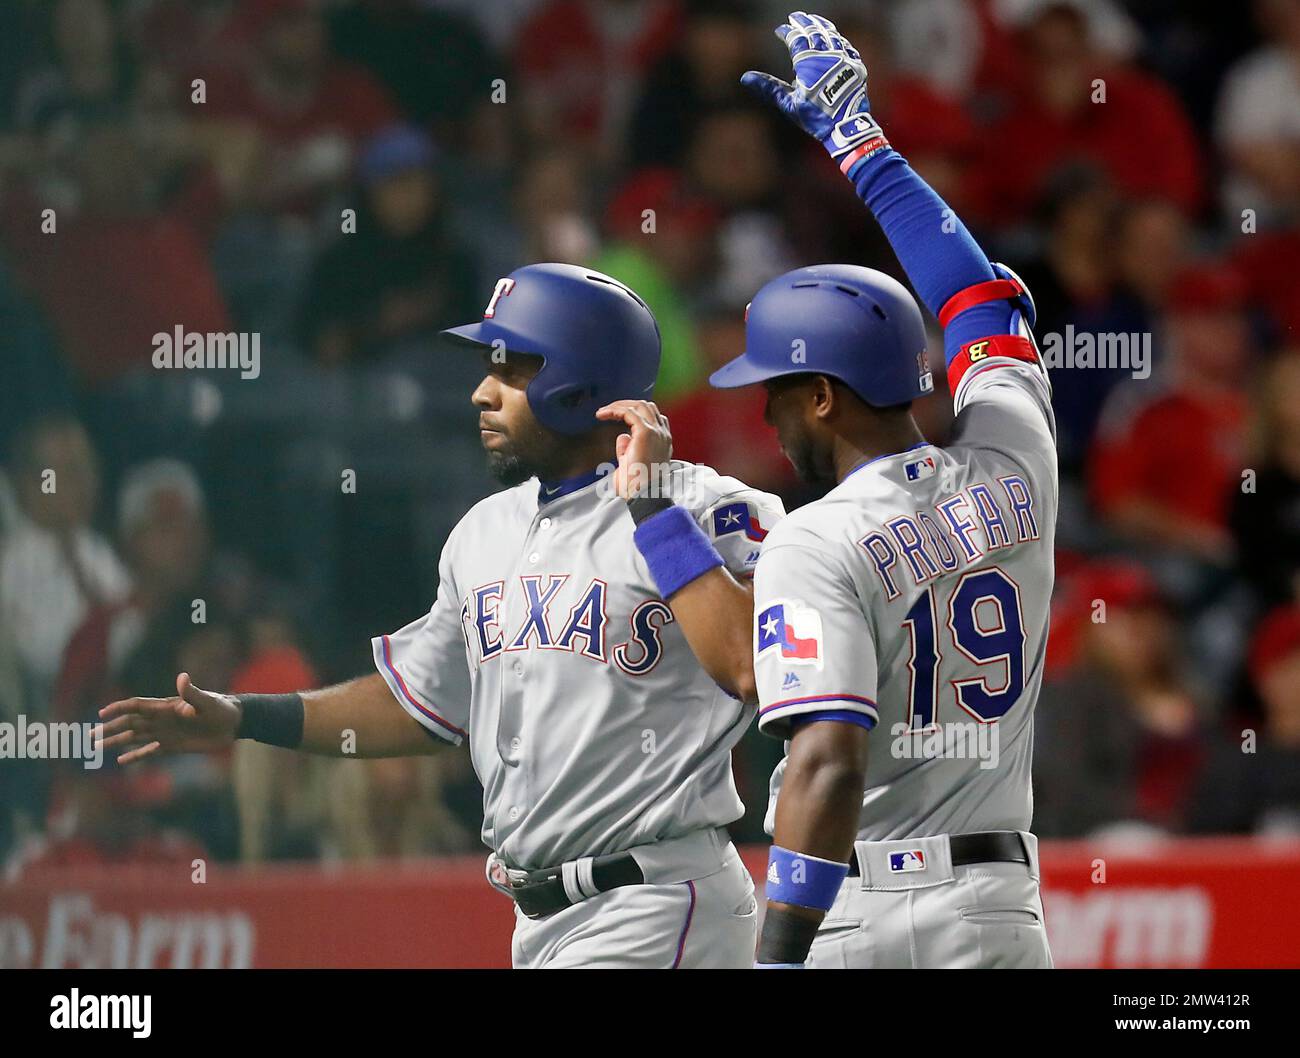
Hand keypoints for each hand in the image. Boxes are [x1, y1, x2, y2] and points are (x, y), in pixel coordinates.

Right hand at [95, 672, 240, 764]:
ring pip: (135, 738)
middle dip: (111, 729)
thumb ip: (192, 693)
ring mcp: (165, 733)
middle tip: (90, 737)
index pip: (137, 706)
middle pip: (130, 724)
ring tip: (98, 748)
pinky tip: (121, 761)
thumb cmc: (221, 708)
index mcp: (166, 706)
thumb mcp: (207, 701)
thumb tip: (182, 677)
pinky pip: (150, 752)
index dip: (119, 708)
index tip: (102, 714)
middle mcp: (161, 719)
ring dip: (117, 742)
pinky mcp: (173, 746)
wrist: (233, 723)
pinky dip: (136, 756)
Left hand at [595, 399, 671, 499]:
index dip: (636, 413)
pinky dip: (615, 410)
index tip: (617, 416)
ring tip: (604, 411)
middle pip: (647, 407)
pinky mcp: (646, 432)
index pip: (653, 418)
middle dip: (627, 405)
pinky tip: (602, 414)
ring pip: (640, 406)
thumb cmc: (637, 487)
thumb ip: (628, 449)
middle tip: (609, 411)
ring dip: (620, 405)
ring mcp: (657, 432)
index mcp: (663, 442)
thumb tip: (622, 437)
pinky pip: (629, 412)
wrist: (643, 495)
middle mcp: (663, 435)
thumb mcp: (631, 464)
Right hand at [741, 11, 881, 167]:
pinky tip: (833, 36)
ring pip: (831, 34)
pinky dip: (836, 38)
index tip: (779, 30)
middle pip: (813, 31)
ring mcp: (844, 58)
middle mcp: (827, 56)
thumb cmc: (815, 118)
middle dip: (803, 22)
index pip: (795, 39)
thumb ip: (769, 88)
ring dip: (820, 25)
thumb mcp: (789, 104)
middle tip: (795, 17)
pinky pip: (845, 45)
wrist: (847, 127)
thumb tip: (746, 77)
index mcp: (808, 63)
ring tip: (812, 20)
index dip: (786, 32)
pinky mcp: (856, 65)